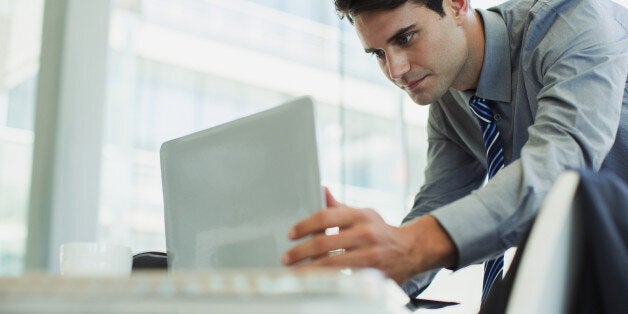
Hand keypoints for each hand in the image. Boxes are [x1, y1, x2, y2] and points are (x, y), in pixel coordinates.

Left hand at [281, 187, 421, 283]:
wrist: (411, 250)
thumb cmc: (379, 231)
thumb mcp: (362, 214)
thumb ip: (338, 207)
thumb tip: (322, 189)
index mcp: (360, 215)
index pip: (325, 217)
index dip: (304, 226)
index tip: (290, 234)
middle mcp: (365, 233)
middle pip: (324, 243)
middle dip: (300, 252)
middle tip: (286, 258)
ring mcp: (370, 255)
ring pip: (331, 264)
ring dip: (309, 269)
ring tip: (295, 273)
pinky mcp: (372, 275)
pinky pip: (343, 278)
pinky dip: (326, 280)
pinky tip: (314, 281)